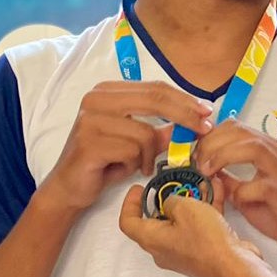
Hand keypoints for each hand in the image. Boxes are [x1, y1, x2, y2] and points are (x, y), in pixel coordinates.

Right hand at [37, 81, 213, 214]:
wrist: (68, 188)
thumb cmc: (105, 162)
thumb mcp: (138, 143)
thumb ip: (162, 130)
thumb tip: (197, 121)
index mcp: (108, 91)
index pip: (156, 88)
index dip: (185, 100)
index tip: (207, 113)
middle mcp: (96, 98)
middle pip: (155, 100)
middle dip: (185, 116)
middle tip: (204, 130)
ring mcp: (90, 119)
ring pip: (145, 132)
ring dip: (149, 154)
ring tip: (137, 164)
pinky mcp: (89, 143)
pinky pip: (132, 151)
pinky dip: (135, 164)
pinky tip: (123, 169)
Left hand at [118, 183, 261, 276]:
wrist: (234, 265)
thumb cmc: (206, 240)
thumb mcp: (185, 207)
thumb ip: (171, 200)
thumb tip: (170, 202)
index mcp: (152, 239)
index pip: (128, 222)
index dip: (130, 203)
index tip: (139, 188)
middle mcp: (163, 248)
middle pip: (155, 221)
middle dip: (166, 199)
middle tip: (174, 184)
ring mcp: (183, 251)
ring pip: (180, 222)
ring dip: (190, 201)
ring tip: (201, 183)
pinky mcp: (201, 251)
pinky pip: (198, 227)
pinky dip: (204, 210)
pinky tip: (216, 192)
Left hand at [196, 120, 276, 266]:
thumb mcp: (246, 194)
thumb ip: (228, 179)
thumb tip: (204, 170)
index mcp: (271, 151)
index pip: (238, 127)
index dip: (212, 135)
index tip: (195, 152)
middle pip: (244, 133)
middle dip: (214, 143)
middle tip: (197, 161)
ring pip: (255, 149)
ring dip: (224, 156)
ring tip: (208, 171)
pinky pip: (262, 186)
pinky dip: (242, 191)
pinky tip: (235, 200)